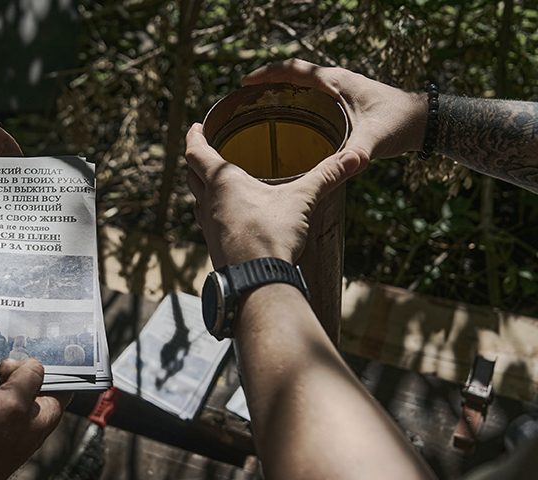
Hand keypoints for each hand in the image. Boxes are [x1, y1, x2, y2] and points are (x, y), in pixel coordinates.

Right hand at [0, 359, 70, 479]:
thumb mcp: (12, 404)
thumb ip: (26, 378)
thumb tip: (25, 362)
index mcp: (45, 411)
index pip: (60, 379)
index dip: (50, 362)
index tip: (36, 349)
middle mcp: (27, 413)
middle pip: (27, 376)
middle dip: (13, 365)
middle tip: (2, 365)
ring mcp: (4, 415)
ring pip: (2, 382)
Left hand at [185, 123, 359, 267]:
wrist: (255, 282)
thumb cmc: (270, 236)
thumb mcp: (302, 200)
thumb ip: (328, 175)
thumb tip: (357, 156)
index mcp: (222, 181)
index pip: (196, 152)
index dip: (194, 136)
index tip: (196, 127)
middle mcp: (209, 202)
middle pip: (192, 174)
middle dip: (198, 159)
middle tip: (207, 149)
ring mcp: (209, 226)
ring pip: (199, 200)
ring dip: (203, 188)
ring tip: (218, 182)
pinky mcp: (215, 246)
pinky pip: (209, 222)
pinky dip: (215, 211)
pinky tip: (232, 216)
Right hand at [242, 58, 425, 171]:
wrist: (422, 121)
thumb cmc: (399, 124)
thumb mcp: (374, 140)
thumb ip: (357, 153)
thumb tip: (344, 168)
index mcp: (336, 82)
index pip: (294, 70)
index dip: (268, 74)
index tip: (246, 83)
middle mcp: (335, 80)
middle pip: (293, 72)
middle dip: (268, 80)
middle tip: (245, 96)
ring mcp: (340, 87)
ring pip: (302, 81)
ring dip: (280, 88)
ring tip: (259, 105)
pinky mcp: (343, 98)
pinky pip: (310, 92)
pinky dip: (293, 97)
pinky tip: (286, 117)